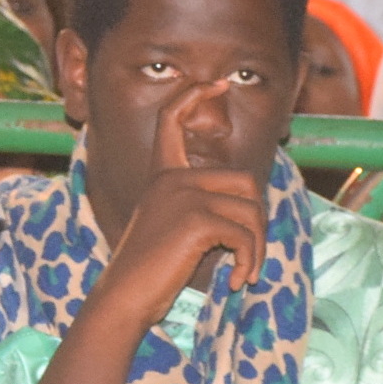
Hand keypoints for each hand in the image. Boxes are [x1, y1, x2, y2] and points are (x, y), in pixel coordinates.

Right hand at [85, 80, 266, 329]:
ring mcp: (183, 195)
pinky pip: (244, 235)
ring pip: (251, 211)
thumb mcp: (173, 232)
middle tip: (250, 256)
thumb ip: (202, 210)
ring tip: (245, 274)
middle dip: (258, 222)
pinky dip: (248, 262)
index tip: (215, 84)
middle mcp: (172, 179)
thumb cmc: (150, 275)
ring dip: (256, 249)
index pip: (170, 119)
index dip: (193, 96)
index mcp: (162, 177)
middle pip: (245, 181)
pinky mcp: (197, 219)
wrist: (125, 299)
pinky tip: (236, 281)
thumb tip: (254, 210)